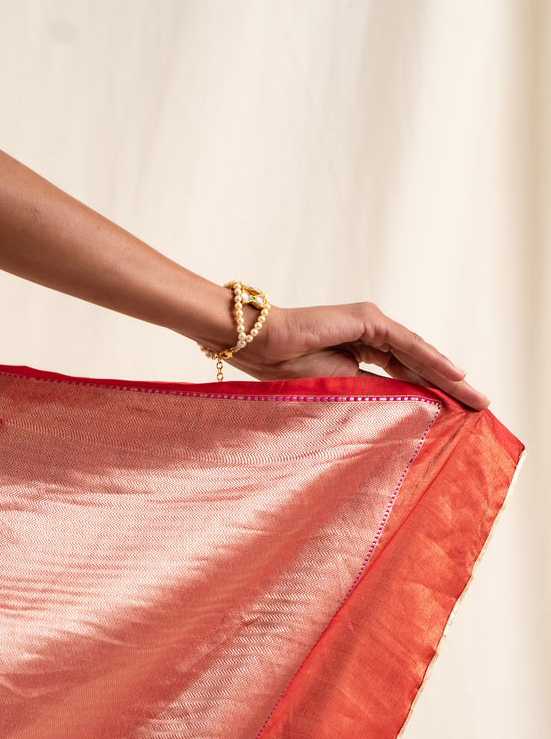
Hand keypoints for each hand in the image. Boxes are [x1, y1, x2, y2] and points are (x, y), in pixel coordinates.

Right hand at [228, 302, 488, 409]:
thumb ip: (366, 396)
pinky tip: (454, 375)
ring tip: (475, 397)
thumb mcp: (335, 391)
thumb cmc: (283, 371)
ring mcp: (371, 324)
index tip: (453, 414)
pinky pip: (408, 345)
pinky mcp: (369, 320)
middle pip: (419, 364)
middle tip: (478, 406)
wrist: (260, 346)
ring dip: (450, 376)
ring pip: (419, 355)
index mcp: (359, 353)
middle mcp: (370, 335)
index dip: (430, 393)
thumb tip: (395, 419)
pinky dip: (432, 361)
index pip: (404, 375)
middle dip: (450, 386)